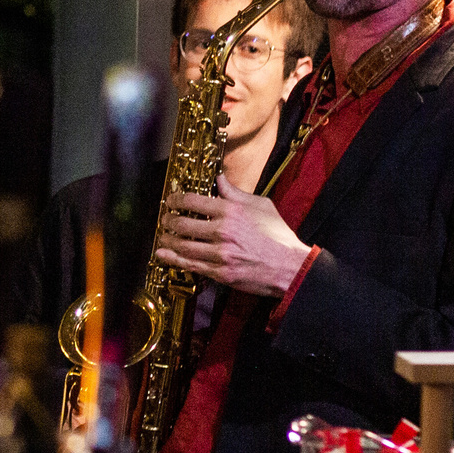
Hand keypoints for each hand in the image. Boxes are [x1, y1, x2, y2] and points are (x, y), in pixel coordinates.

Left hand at [153, 179, 311, 296]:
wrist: (290, 268)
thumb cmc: (278, 236)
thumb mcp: (261, 206)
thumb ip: (236, 193)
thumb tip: (219, 179)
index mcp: (231, 212)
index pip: (193, 201)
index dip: (176, 199)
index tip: (171, 200)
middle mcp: (223, 231)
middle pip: (183, 224)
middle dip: (168, 220)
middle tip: (165, 219)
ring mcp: (220, 254)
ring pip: (183, 246)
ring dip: (167, 240)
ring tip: (163, 236)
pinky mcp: (220, 273)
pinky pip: (190, 264)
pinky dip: (173, 259)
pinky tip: (162, 254)